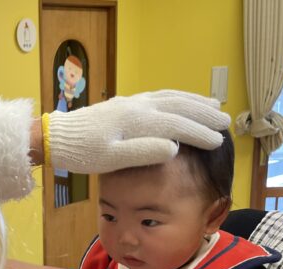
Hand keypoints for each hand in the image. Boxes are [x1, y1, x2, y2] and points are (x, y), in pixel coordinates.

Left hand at [45, 90, 229, 173]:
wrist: (57, 138)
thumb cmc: (82, 153)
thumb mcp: (111, 159)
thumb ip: (143, 152)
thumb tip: (175, 147)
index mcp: (137, 121)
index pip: (177, 126)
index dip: (200, 133)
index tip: (219, 141)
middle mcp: (138, 106)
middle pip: (178, 106)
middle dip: (203, 114)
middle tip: (226, 122)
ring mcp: (131, 103)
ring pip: (170, 97)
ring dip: (193, 101)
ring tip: (213, 106)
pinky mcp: (123, 104)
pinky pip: (157, 96)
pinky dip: (175, 97)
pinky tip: (179, 101)